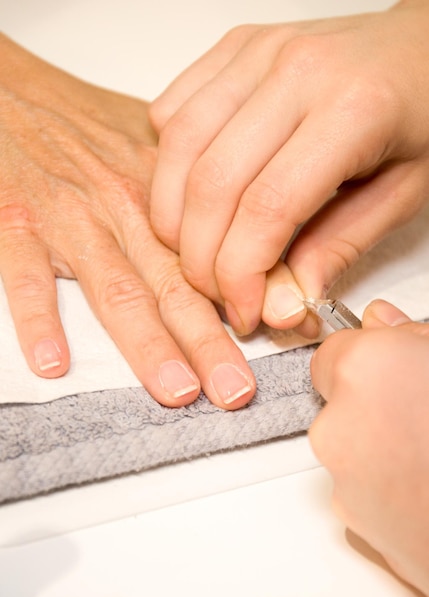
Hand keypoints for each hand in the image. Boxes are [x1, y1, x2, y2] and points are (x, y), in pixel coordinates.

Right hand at [0, 34, 255, 408]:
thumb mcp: (158, 152)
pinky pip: (26, 274)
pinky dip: (39, 317)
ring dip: (147, 343)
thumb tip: (268, 250)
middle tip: (237, 390)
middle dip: (210, 342)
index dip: (252, 296)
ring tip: (177, 389)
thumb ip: (207, 203)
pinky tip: (54, 360)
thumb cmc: (88, 127)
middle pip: (176, 282)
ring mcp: (72, 215)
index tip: (284, 336)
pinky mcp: (17, 221)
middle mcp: (127, 204)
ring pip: (117, 287)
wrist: (16, 97)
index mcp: (168, 189)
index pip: (218, 251)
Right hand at [149, 1, 428, 334]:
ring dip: (172, 214)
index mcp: (353, 109)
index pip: (267, 207)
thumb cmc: (420, 116)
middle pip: (212, 181)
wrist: (420, 49)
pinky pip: (173, 109)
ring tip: (193, 252)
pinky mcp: (234, 48)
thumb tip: (280, 304)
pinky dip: (168, 163)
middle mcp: (296, 70)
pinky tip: (191, 194)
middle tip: (216, 291)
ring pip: (178, 144)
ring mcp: (258, 51)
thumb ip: (336, 250)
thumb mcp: (401, 195)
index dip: (241, 273)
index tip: (244, 309)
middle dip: (199, 256)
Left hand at [309, 299, 428, 595]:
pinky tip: (425, 485)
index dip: (366, 355)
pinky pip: (360, 486)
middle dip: (374, 398)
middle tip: (422, 408)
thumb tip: (383, 321)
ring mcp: (342, 479)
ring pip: (350, 443)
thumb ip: (411, 335)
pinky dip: (384, 483)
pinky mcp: (353, 523)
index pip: (334, 350)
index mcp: (365, 369)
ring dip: (381, 442)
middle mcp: (338, 424)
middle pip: (340, 398)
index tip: (391, 362)